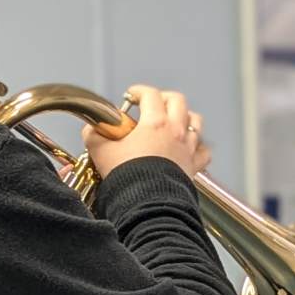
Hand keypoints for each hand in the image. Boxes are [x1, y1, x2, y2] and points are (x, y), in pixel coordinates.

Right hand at [85, 84, 210, 177]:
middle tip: (153, 104)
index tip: (131, 95)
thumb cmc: (128, 177)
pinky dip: (198, 146)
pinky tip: (189, 148)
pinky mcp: (194, 166)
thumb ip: (94, 136)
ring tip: (174, 121)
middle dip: (164, 98)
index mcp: (155, 123)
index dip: (139, 91)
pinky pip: (203, 151)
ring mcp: (188, 148)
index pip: (150, 95)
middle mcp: (175, 131)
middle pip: (178, 101)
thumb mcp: (101, 152)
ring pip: (195, 122)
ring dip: (185, 117)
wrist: (148, 203)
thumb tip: (91, 130)